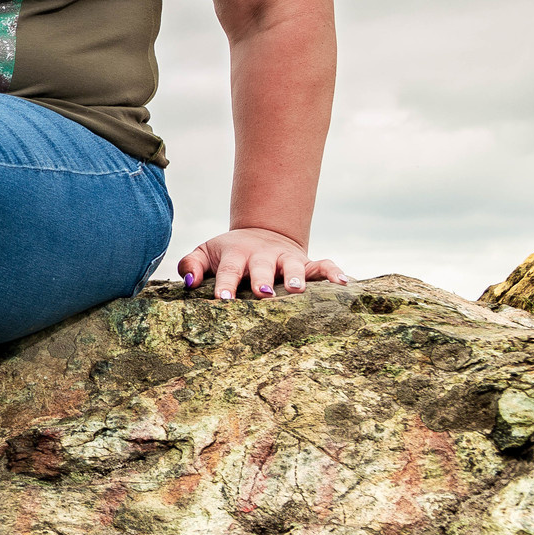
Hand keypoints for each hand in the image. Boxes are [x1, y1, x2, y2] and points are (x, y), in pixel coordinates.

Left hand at [176, 228, 348, 300]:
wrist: (259, 233)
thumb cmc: (227, 253)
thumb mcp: (205, 253)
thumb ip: (192, 265)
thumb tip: (188, 281)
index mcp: (237, 254)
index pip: (230, 270)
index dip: (227, 285)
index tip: (223, 300)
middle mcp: (263, 255)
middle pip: (263, 268)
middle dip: (263, 281)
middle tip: (263, 295)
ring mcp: (286, 258)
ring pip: (294, 266)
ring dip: (296, 277)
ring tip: (298, 291)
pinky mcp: (306, 262)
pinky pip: (324, 264)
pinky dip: (334, 272)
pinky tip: (344, 284)